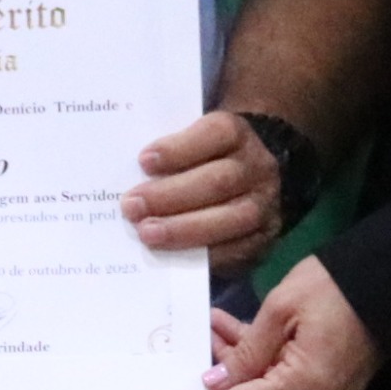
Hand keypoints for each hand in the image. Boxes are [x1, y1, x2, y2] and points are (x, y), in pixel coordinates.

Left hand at [123, 110, 285, 269]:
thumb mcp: (193, 143)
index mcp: (236, 134)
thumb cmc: (205, 159)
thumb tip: (126, 173)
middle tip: (131, 207)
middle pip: (217, 181)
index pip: (214, 134)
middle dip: (170, 196)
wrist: (252, 182)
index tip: (143, 161)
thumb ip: (169, 153)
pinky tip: (172, 256)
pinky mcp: (264, 239)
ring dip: (183, 228)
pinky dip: (202, 254)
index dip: (179, 148)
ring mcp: (264, 205)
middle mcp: (256, 168)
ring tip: (146, 233)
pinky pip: (236, 250)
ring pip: (230, 218)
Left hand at [150, 255, 379, 389]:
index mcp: (302, 389)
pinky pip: (280, 386)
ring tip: (209, 326)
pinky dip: (255, 364)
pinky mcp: (329, 389)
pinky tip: (232, 329)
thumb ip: (246, 352)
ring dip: (232, 370)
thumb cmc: (334, 287)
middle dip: (211, 389)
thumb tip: (217, 385)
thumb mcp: (280, 310)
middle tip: (183, 359)